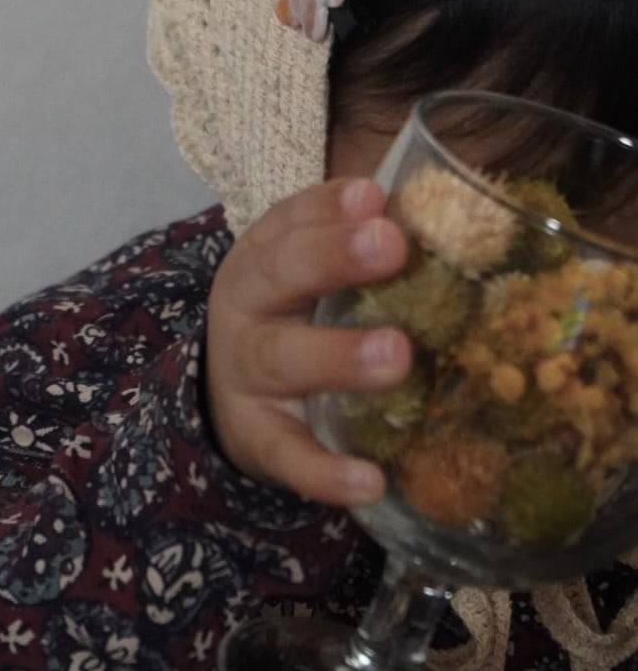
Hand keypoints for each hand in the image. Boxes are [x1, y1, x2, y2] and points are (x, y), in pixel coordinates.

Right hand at [206, 177, 410, 507]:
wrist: (225, 395)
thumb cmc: (294, 318)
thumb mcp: (308, 272)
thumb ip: (361, 243)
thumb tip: (450, 217)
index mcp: (264, 256)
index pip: (291, 219)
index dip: (330, 207)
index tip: (374, 196)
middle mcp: (248, 307)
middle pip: (280, 274)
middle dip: (333, 257)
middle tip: (392, 246)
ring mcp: (247, 374)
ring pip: (283, 360)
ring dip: (338, 356)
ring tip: (397, 354)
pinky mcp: (258, 439)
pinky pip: (288, 455)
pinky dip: (325, 471)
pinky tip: (369, 480)